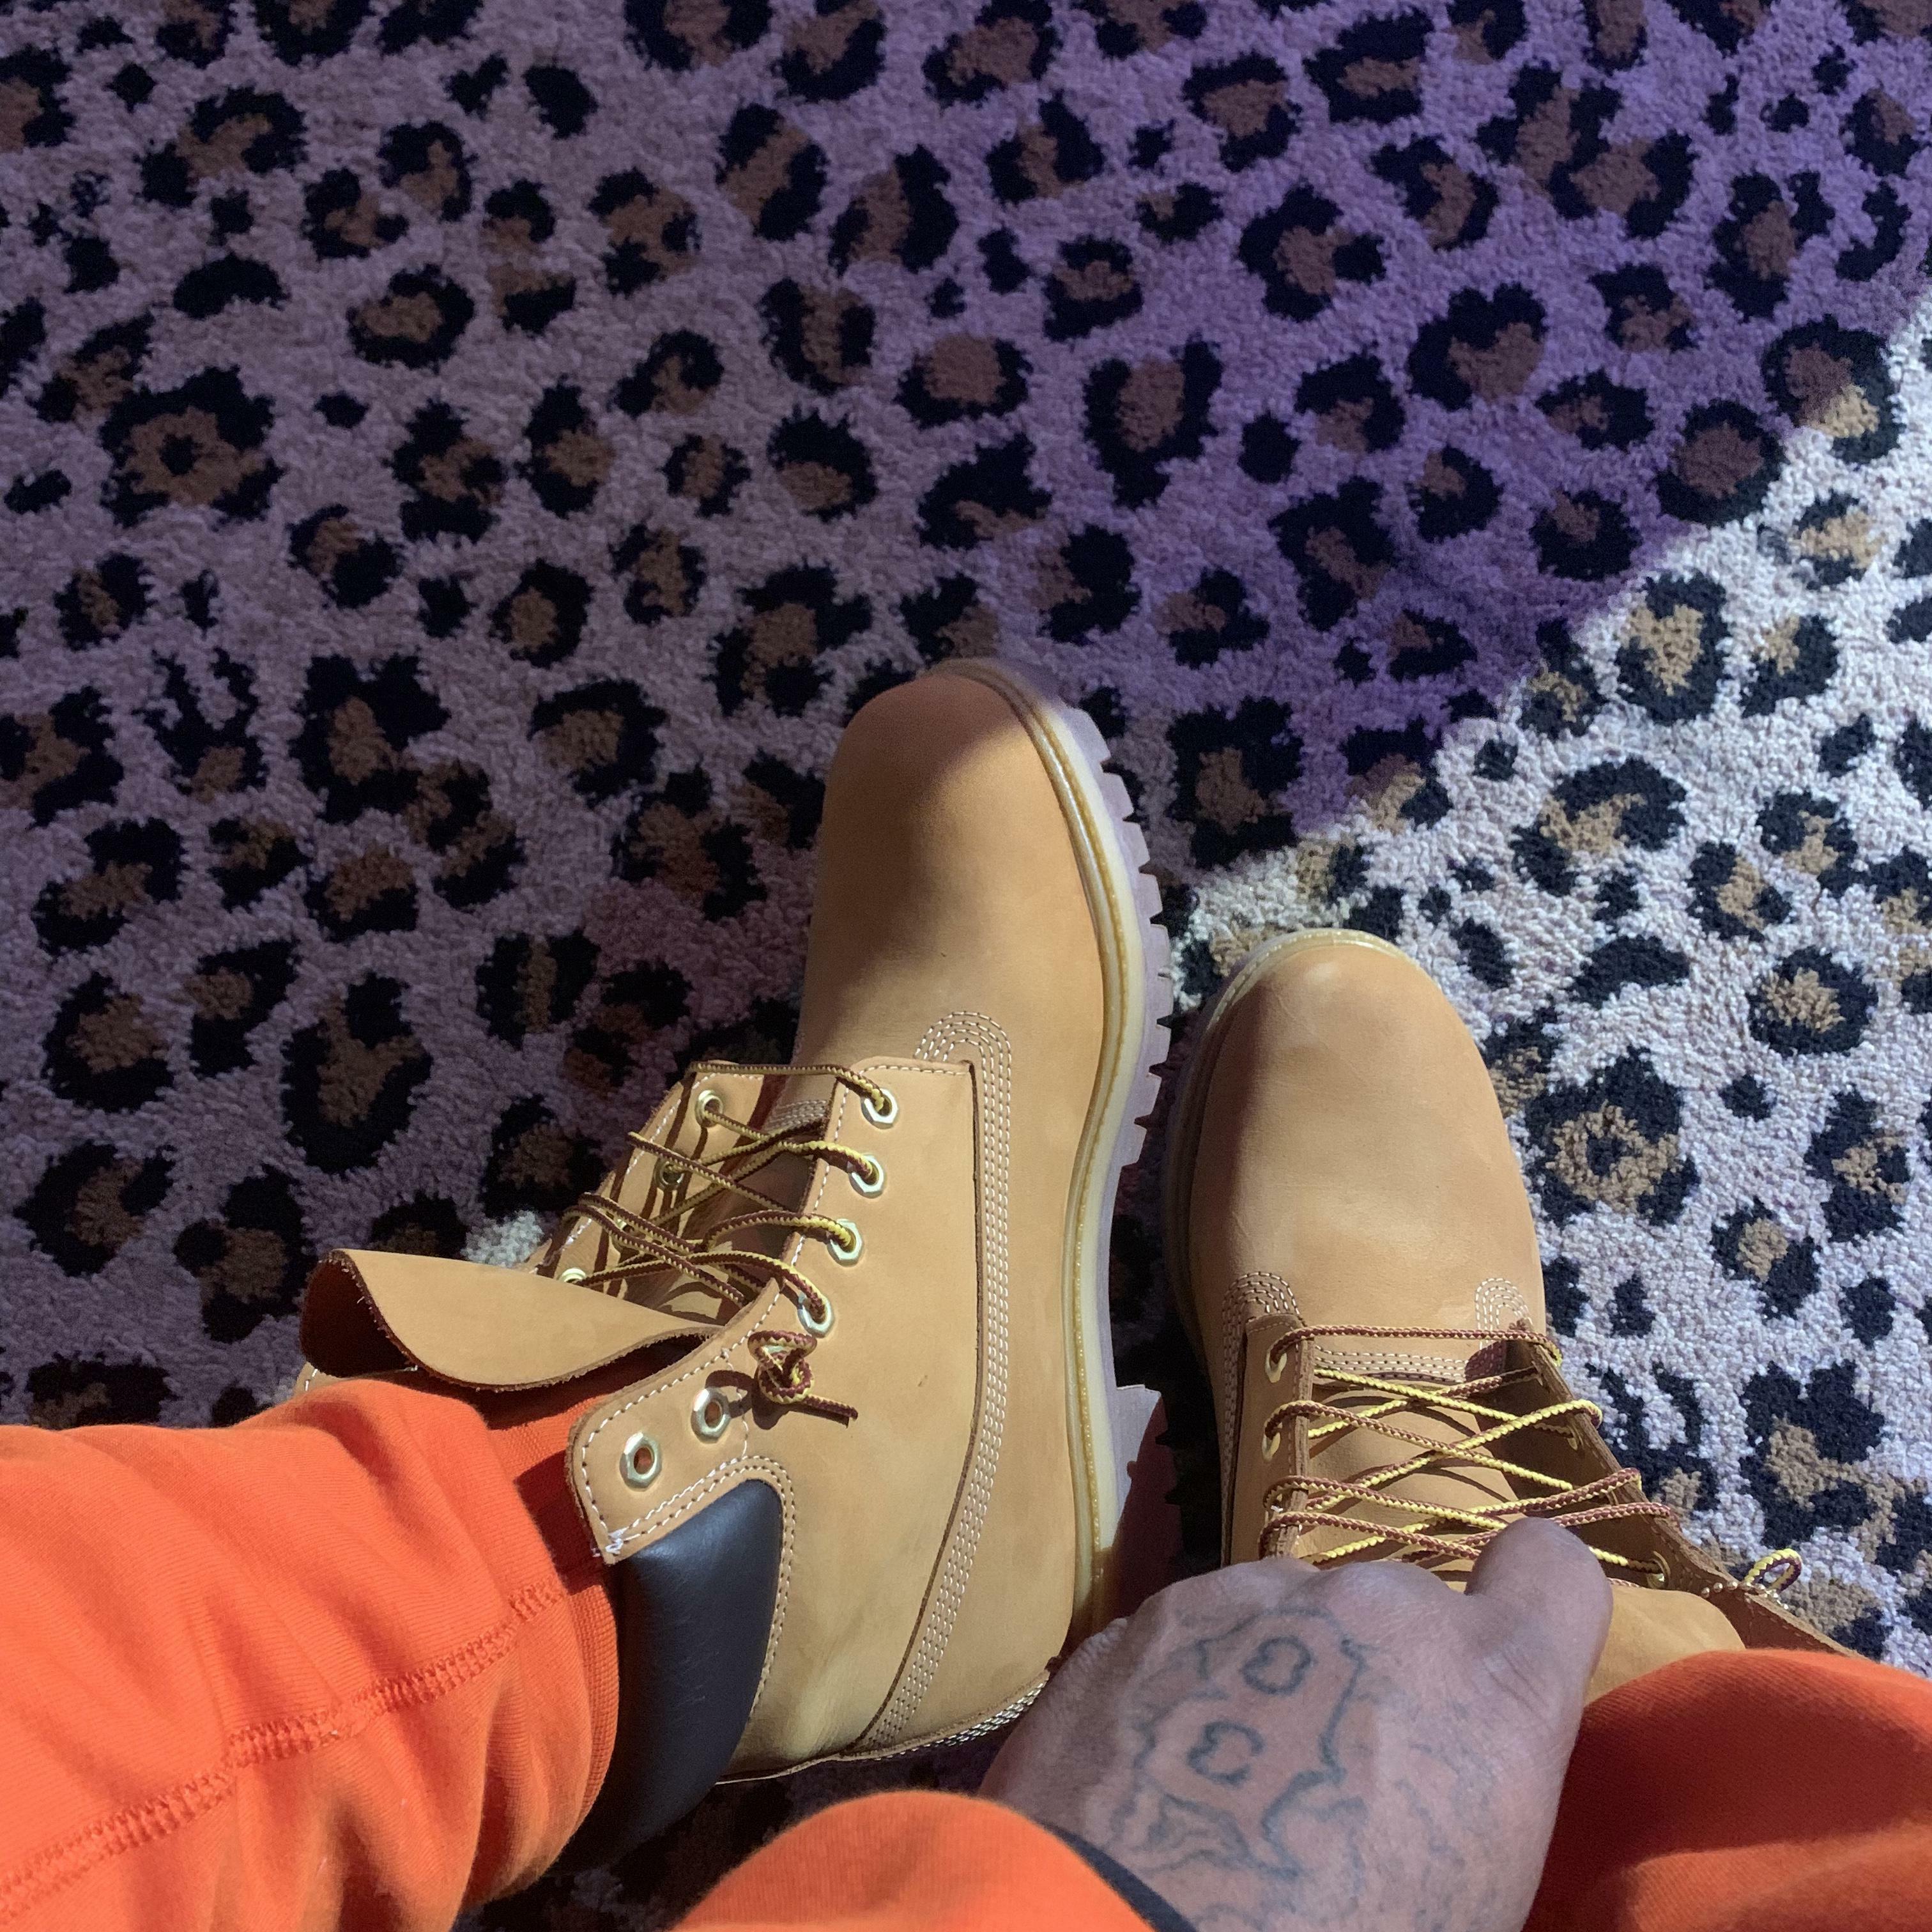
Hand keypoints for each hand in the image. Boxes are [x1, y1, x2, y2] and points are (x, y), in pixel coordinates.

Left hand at [981, 1518, 1609, 1931]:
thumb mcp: (1471, 1892)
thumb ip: (1479, 1781)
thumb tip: (1446, 1777)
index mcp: (1489, 1685)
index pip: (1553, 1570)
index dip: (1525, 1609)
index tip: (1489, 1671)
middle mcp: (1377, 1610)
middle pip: (1399, 1611)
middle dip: (1379, 1676)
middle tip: (1335, 1782)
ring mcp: (1252, 1597)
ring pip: (1290, 1616)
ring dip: (1279, 1676)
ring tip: (1231, 1790)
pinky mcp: (1147, 1614)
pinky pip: (1197, 1638)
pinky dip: (1189, 1687)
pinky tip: (1155, 1776)